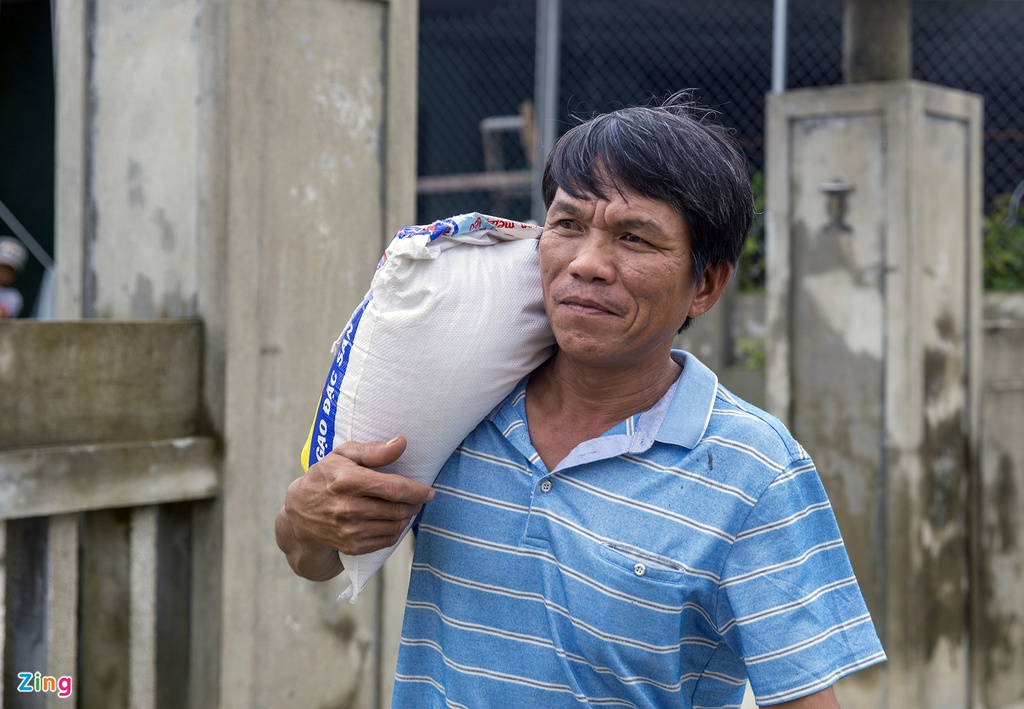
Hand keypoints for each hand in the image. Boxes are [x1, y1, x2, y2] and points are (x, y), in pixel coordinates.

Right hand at [275, 437, 434, 580]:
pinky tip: (392, 519)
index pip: (392, 488)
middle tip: (419, 498)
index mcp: (346, 481)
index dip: (416, 491)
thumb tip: (402, 443)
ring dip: (406, 517)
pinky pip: (386, 540)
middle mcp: (346, 508)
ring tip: (405, 507)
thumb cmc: (326, 477)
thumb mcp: (343, 455)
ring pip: (395, 526)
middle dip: (415, 504)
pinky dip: (395, 530)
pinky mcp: (351, 546)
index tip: (429, 491)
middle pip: (397, 509)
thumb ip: (373, 450)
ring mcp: (348, 530)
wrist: (299, 513)